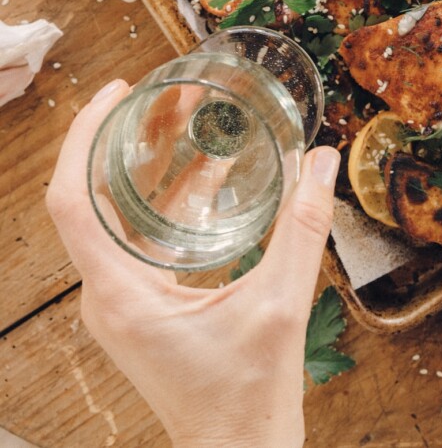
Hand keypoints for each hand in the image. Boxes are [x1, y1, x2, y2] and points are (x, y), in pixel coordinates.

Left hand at [47, 78, 340, 447]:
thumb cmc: (249, 396)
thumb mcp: (280, 303)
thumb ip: (303, 226)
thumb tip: (323, 160)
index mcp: (119, 292)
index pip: (71, 199)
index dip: (84, 136)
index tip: (116, 92)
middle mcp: (107, 295)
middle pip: (91, 197)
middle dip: (125, 138)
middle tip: (163, 93)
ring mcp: (122, 303)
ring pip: (116, 217)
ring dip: (149, 167)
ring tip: (187, 118)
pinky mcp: (142, 308)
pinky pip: (139, 240)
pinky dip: (167, 201)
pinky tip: (209, 174)